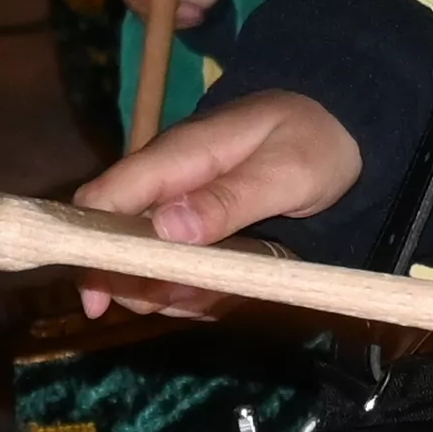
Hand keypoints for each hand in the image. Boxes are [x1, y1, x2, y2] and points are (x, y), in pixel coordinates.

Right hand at [69, 92, 360, 312]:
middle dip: (136, 283)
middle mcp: (167, 184)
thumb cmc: (314, 140)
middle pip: (117, 240)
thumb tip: (164, 227)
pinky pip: (182, 268)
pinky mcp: (201, 229)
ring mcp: (182, 208)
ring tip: (217, 298)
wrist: (342, 128)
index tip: (96, 301)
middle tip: (180, 303)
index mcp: (177, 158)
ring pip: (148, 263)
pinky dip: (196, 291)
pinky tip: (225, 293)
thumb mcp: (286, 171)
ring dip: (171, 292)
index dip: (89, 248)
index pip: (105, 199)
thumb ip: (228, 199)